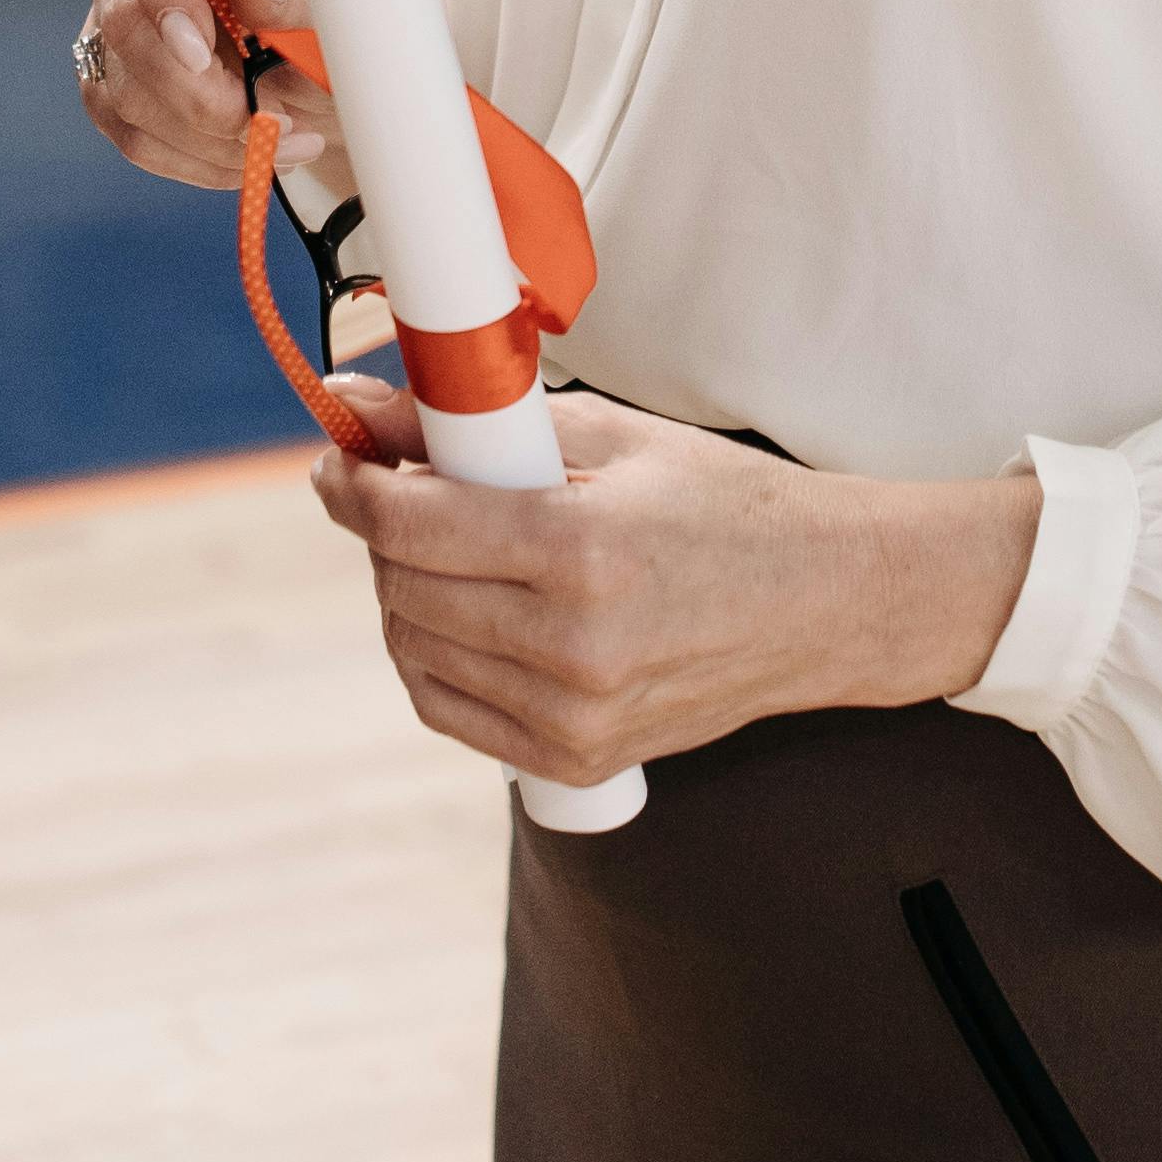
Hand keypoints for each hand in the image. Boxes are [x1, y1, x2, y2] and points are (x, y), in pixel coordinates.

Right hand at [78, 0, 343, 209]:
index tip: (199, 48)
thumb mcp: (344, 7)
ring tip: (278, 144)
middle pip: (123, 13)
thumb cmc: (344, 22)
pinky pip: (131, 131)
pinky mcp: (124, 80)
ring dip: (200, 134)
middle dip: (189, 88)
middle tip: (261, 121)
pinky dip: (191, 159)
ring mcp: (130, 19)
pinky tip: (244, 158)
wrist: (342, 75)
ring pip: (120, 84)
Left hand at [310, 388, 1044, 790]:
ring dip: (402, 591)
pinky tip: (463, 609)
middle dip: (381, 529)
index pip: (411, 524)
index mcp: (585, 549)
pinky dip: (431, 654)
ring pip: (415, 651)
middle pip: (402, 589)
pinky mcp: (577, 758)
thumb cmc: (720, 504)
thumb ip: (476, 421)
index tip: (339, 453)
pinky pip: (448, 708)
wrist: (822, 603)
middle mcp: (574, 646)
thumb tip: (356, 403)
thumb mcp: (609, 435)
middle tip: (401, 486)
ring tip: (444, 546)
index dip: (354, 482)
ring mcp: (575, 716)